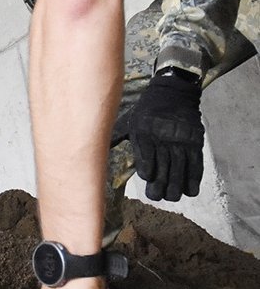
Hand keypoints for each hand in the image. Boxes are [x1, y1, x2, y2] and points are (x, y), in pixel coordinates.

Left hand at [128, 69, 203, 200]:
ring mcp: (181, 140)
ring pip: (180, 166)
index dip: (148, 166)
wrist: (173, 92)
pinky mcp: (195, 141)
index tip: (147, 178)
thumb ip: (115, 136)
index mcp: (144, 132)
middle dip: (161, 183)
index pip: (147, 152)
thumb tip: (91, 150)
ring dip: (176, 184)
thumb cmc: (147, 110)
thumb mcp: (129, 120)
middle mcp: (163, 137)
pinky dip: (194, 178)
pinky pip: (196, 163)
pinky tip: (190, 191)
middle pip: (164, 164)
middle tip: (157, 196)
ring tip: (172, 197)